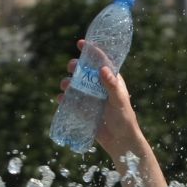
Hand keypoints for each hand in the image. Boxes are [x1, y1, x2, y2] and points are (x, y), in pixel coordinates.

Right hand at [58, 39, 144, 163]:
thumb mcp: (119, 101)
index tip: (81, 43)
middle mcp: (99, 87)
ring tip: (65, 85)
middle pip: (84, 71)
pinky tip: (61, 99)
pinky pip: (71, 101)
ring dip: (68, 82)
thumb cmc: (124, 120)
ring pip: (75, 85)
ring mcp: (90, 98)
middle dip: (75, 67)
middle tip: (71, 68)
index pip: (100, 61)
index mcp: (110, 80)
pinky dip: (64, 98)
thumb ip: (111, 86)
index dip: (91, 51)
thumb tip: (102, 69)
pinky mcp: (83, 110)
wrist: (120, 142)